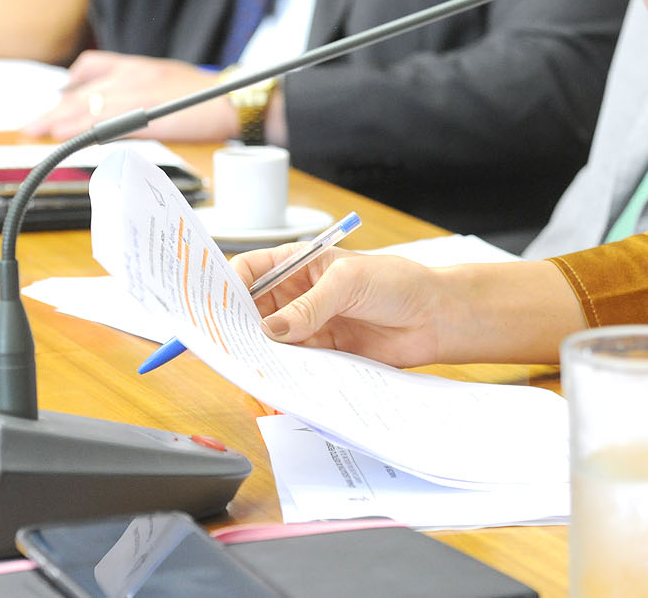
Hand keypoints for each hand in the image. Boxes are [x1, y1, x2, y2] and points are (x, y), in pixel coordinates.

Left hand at [22, 50, 236, 140]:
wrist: (234, 99)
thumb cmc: (208, 95)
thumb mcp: (169, 80)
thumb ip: (142, 88)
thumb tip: (123, 107)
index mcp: (138, 66)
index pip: (90, 68)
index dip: (68, 87)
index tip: (54, 101)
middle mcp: (132, 75)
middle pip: (81, 92)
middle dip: (53, 111)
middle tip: (30, 126)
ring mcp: (137, 94)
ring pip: (86, 106)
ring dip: (57, 121)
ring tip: (36, 133)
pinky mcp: (146, 115)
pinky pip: (104, 122)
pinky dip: (80, 130)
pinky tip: (65, 137)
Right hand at [233, 246, 447, 366]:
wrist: (433, 317)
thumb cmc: (398, 283)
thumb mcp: (349, 282)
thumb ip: (310, 305)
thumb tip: (272, 329)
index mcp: (298, 264)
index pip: (248, 271)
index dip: (226, 287)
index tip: (213, 308)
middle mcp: (296, 296)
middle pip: (250, 312)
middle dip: (236, 328)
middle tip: (226, 347)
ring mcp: (308, 326)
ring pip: (268, 343)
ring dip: (258, 356)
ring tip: (250, 370)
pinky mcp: (322, 355)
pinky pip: (292, 366)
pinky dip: (282, 375)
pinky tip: (278, 383)